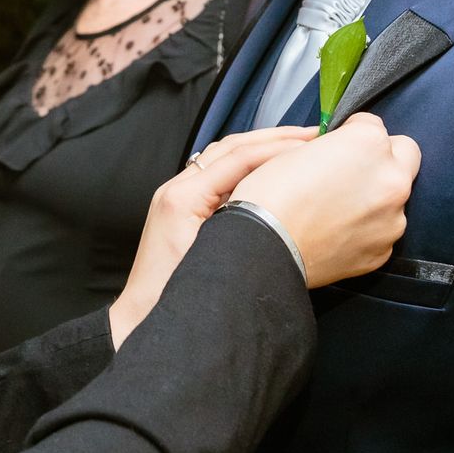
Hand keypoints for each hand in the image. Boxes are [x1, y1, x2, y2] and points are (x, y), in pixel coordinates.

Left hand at [110, 126, 318, 347]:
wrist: (140, 319)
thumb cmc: (173, 297)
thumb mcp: (212, 259)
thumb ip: (242, 225)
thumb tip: (281, 197)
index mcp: (183, 197)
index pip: (238, 158)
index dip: (278, 148)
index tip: (311, 144)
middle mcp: (177, 187)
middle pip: (231, 147)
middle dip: (274, 138)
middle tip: (312, 133)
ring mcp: (177, 194)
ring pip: (224, 156)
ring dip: (261, 146)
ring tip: (298, 142)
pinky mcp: (181, 206)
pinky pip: (218, 173)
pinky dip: (247, 164)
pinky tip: (271, 168)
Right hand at [230, 112, 419, 287]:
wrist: (264, 247)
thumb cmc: (272, 194)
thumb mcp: (301, 146)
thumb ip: (338, 142)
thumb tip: (345, 147)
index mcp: (370, 144)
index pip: (374, 124)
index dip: (352, 133)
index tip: (338, 146)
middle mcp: (392, 179)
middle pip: (405, 154)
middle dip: (383, 158)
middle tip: (351, 171)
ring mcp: (392, 219)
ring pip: (395, 196)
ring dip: (375, 196)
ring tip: (337, 208)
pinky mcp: (383, 251)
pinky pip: (382, 229)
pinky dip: (366, 228)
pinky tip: (336, 230)